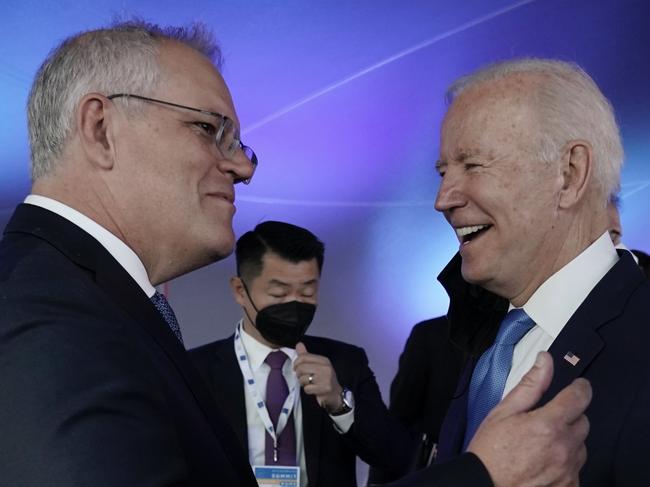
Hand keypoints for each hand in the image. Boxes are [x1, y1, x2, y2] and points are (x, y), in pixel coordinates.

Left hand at [293, 342, 342, 411]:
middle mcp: (325, 368)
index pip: (304, 357)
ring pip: (303, 379)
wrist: (336, 394)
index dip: (296, 363)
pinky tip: (313, 389)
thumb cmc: (325, 379)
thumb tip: (298, 344)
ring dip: (303, 383)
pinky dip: (308, 390)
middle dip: (299, 374)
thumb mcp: (317, 366)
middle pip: (301, 368)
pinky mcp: (324, 389)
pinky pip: (307, 389)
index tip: (296, 368)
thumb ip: (307, 355)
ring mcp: (326, 378)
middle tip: (303, 377)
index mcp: (323, 360)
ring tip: (309, 383)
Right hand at [467, 351, 590, 486]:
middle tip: (547, 420)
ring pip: (580, 446)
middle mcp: (563, 447)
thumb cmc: (490, 450)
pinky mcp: (569, 485)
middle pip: (583, 422)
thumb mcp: (504, 411)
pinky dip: (565, 462)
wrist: (485, 485)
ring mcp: (568, 470)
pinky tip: (544, 462)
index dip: (580, 388)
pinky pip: (576, 468)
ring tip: (542, 444)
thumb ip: (530, 385)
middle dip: (570, 416)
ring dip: (568, 440)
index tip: (579, 385)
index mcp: (548, 424)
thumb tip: (545, 361)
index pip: (579, 397)